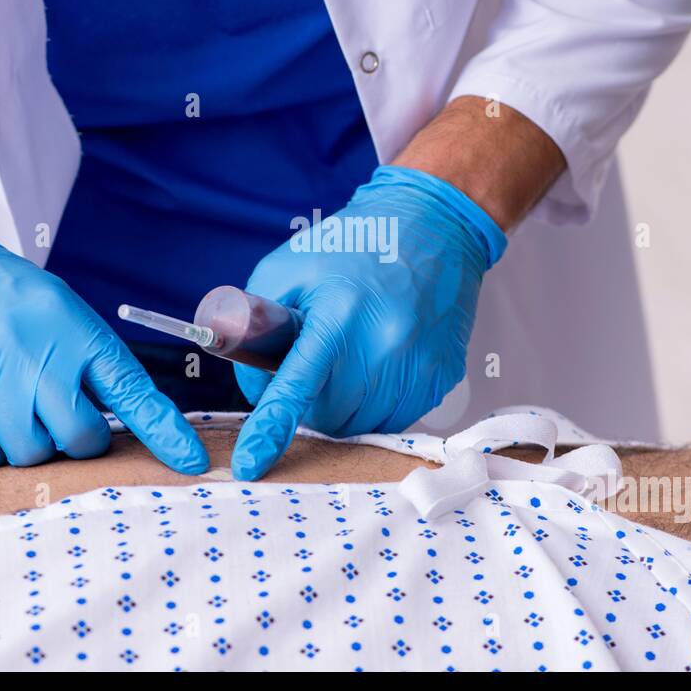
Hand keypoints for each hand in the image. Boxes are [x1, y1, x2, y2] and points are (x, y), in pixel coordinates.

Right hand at [0, 207, 207, 472]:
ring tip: (8, 399)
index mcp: (77, 334)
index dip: (165, 433)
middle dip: (76, 437)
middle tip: (54, 411)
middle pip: (81, 439)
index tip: (191, 462)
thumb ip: (92, 364)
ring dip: (26, 439)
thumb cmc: (6, 300)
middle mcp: (39, 360)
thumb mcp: (63, 313)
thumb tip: (123, 425)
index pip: (133, 392)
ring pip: (32, 454)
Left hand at [230, 165, 506, 479]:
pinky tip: (379, 362)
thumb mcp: (288, 267)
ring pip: (361, 425)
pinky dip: (376, 402)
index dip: (270, 429)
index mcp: (339, 316)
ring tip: (350, 358)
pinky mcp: (442, 378)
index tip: (249, 465)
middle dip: (310, 400)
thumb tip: (257, 385)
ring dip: (344, 405)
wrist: (434, 226)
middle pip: (327, 416)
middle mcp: (384, 346)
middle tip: (316, 362)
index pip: (297, 387)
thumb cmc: (356, 244)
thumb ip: (256, 323)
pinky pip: (395, 417)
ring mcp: (418, 367)